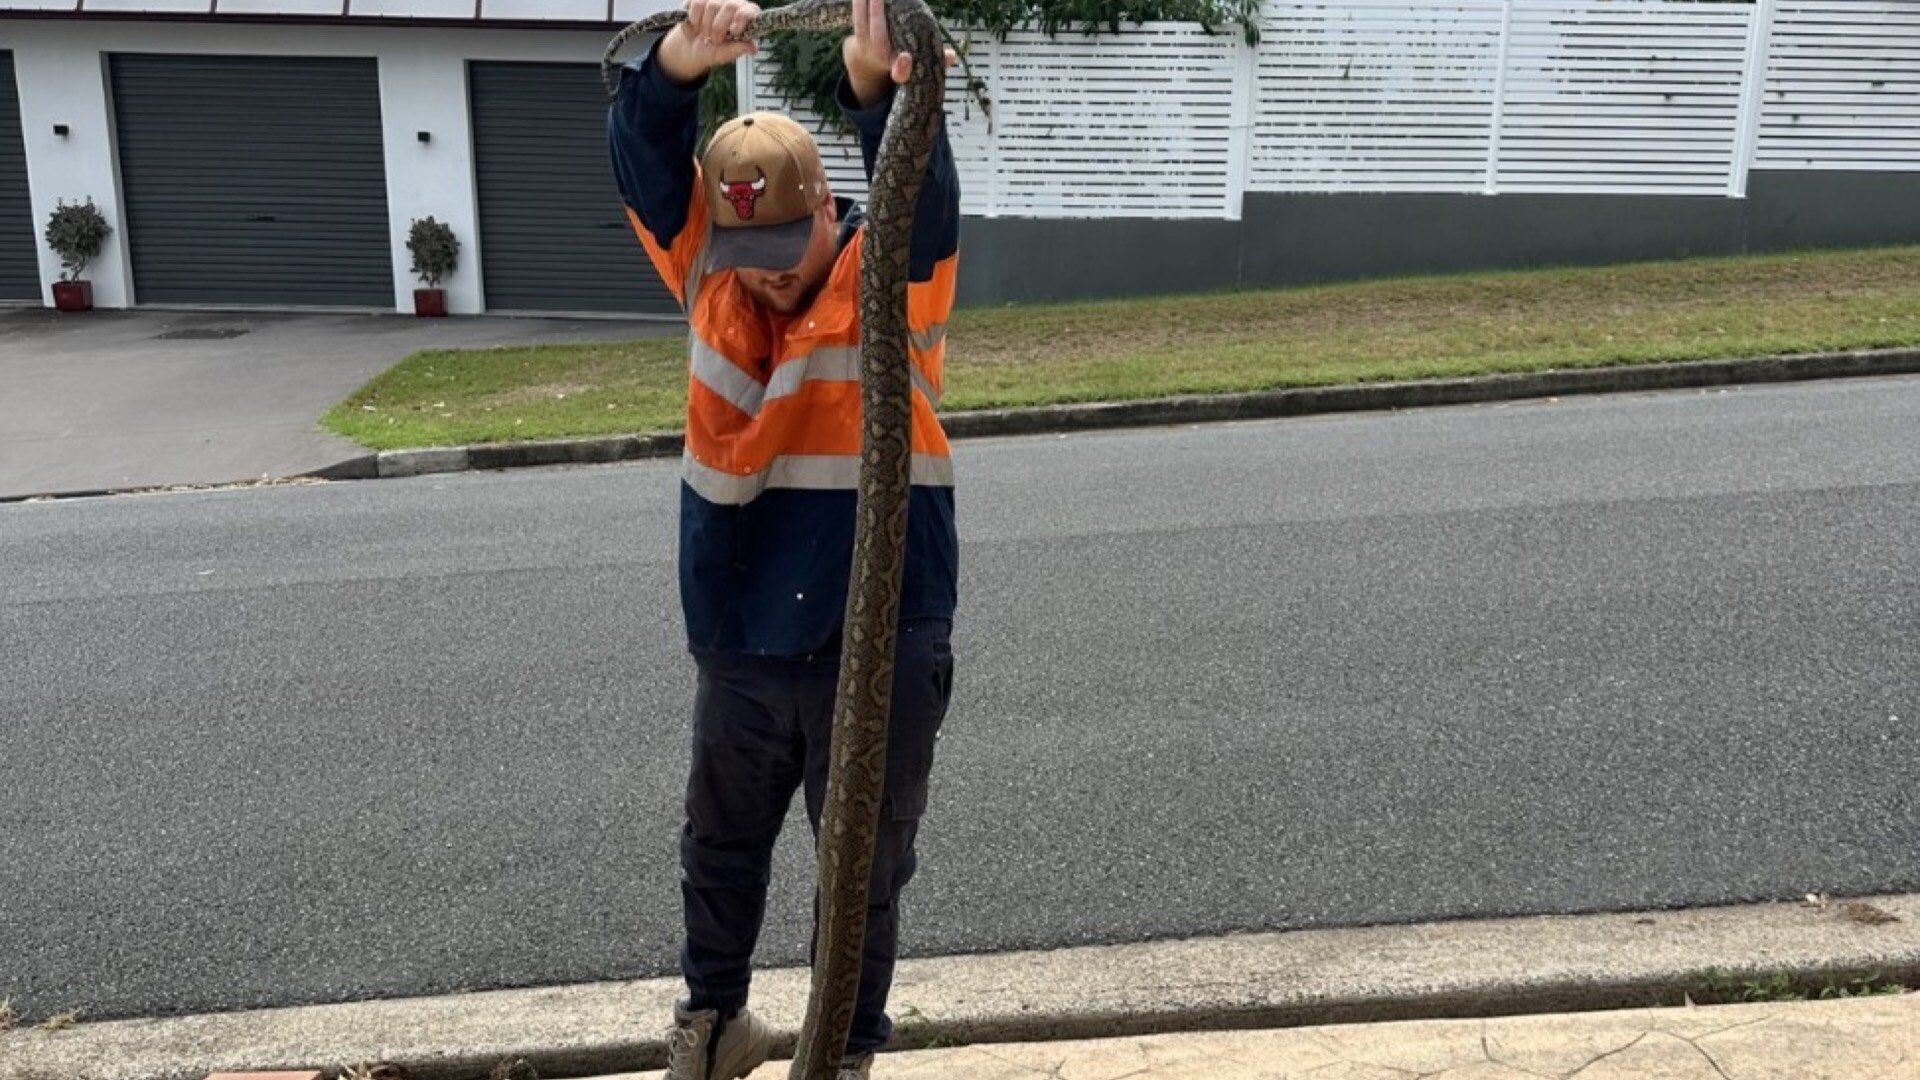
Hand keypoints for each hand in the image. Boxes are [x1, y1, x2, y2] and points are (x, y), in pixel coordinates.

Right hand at [658, 0, 759, 84]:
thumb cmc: (711, 51)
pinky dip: (694, 19)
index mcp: (744, 18)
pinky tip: (696, 26)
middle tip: (715, 40)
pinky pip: (697, 4)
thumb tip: (753, 48)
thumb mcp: (725, 54)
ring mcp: (716, 0)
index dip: (743, 18)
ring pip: (712, 5)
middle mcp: (733, 5)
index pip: (750, 10)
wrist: (689, 49)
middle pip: (730, 6)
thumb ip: (738, 49)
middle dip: (719, 27)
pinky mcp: (699, 0)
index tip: (734, 31)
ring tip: (705, 35)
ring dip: (705, 26)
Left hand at [842, 0, 956, 106]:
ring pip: (862, 26)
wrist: (873, 61)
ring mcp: (867, 48)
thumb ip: (937, 59)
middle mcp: (881, 59)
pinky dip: (859, 5)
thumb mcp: (922, 63)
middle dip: (877, 18)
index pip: (900, 73)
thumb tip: (952, 56)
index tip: (905, 57)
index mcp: (898, 69)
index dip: (902, 67)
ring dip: (863, 6)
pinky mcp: (858, 37)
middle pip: (877, 39)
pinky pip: (857, 20)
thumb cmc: (905, 57)